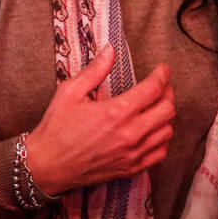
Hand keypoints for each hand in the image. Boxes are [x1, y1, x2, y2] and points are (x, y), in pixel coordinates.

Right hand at [23, 44, 173, 194]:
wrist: (49, 165)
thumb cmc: (57, 127)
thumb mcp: (70, 92)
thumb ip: (95, 70)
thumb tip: (110, 50)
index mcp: (116, 111)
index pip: (153, 89)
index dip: (162, 75)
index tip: (163, 68)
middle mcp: (130, 134)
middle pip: (167, 110)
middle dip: (168, 93)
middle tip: (161, 86)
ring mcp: (133, 154)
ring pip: (167, 131)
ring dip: (166, 116)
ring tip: (157, 106)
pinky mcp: (132, 168)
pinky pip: (160, 153)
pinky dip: (162, 139)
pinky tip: (152, 131)